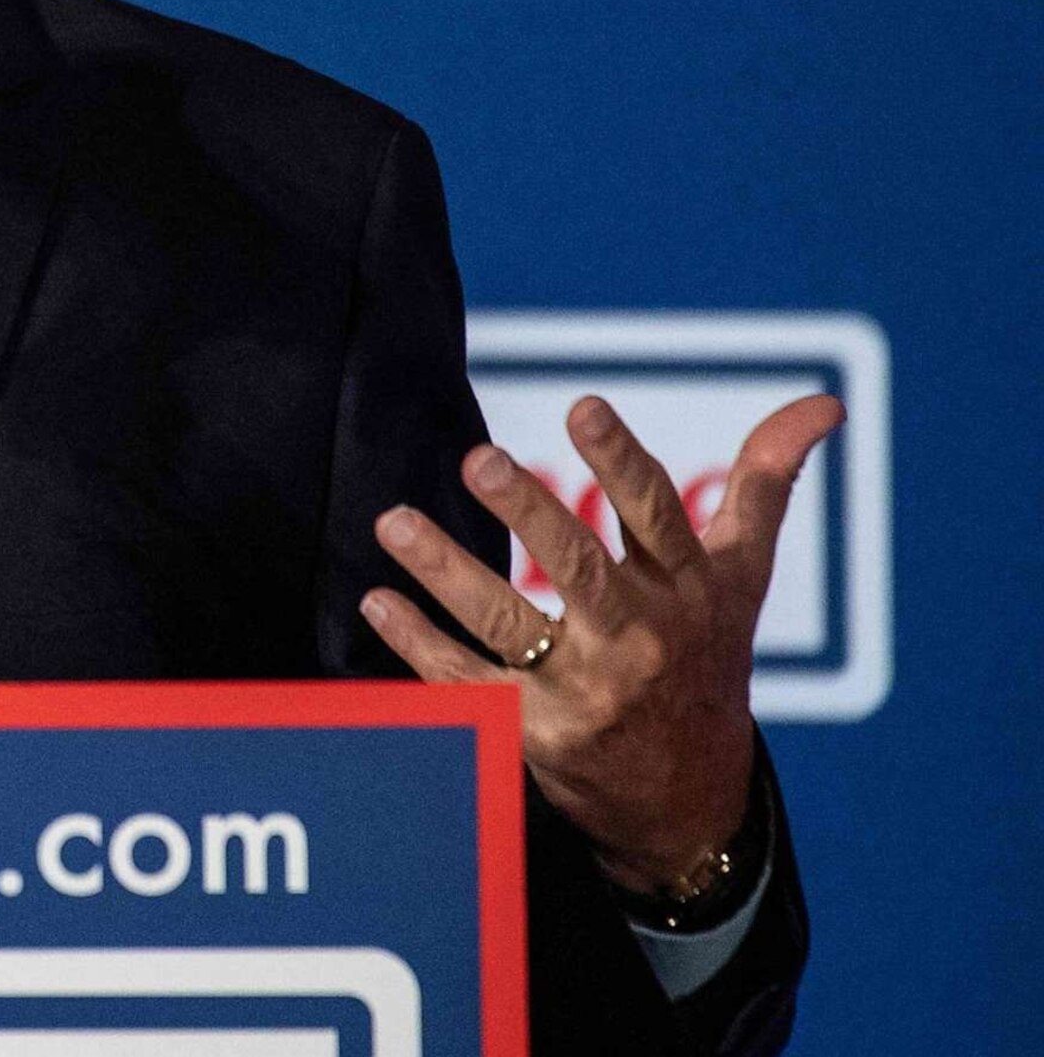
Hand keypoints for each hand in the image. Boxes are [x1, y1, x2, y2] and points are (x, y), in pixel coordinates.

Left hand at [362, 392, 842, 891]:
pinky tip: (378, 602)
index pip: (657, 516)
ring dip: (445, 572)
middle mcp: (639, 638)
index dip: (622, 462)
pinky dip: (417, 643)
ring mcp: (584, 689)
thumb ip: (766, 484)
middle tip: (477, 459)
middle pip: (582, 570)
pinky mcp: (533, 731)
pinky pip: (466, 682)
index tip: (583, 406)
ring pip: (507, 625)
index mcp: (688, 591)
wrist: (691, 800)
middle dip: (531, 515)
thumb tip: (824, 402)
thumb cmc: (706, 658)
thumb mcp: (742, 576)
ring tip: (392, 522)